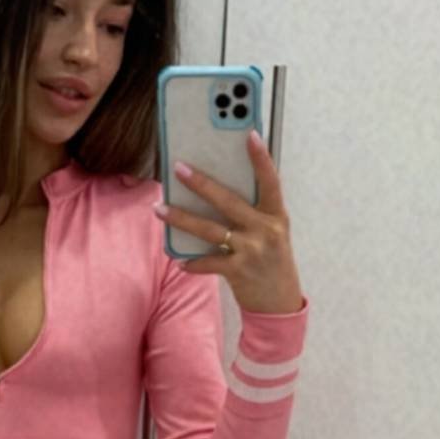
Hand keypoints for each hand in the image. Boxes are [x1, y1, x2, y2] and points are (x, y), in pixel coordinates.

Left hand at [156, 131, 303, 313]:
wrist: (280, 304)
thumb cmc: (273, 263)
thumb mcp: (273, 234)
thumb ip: (253, 214)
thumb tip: (215, 193)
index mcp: (276, 216)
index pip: (270, 181)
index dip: (261, 158)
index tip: (250, 134)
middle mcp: (265, 230)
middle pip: (229, 201)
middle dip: (201, 183)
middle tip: (178, 169)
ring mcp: (251, 250)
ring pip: (210, 229)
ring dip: (181, 218)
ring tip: (159, 208)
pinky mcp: (238, 271)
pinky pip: (208, 262)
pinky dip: (192, 262)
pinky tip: (179, 260)